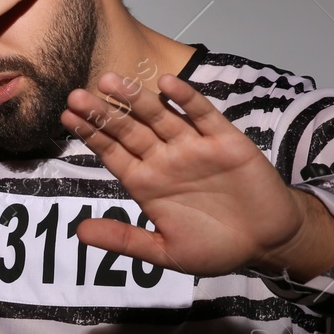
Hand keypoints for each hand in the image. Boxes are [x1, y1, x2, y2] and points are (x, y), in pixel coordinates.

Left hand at [61, 71, 333, 277]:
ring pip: (159, 117)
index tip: (66, 118)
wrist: (266, 242)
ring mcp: (194, 147)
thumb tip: (79, 233)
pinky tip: (166, 84)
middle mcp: (166, 160)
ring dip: (135, 99)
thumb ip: (125, 239)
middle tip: (76, 95)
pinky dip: (186, 99)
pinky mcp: (224, 140)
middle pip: (129, 130)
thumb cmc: (216, 247)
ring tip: (109, 81)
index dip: (91, 135)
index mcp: (147, 183)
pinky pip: (202, 115)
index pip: (112, 153)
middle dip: (103, 113)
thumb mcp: (166, 252)